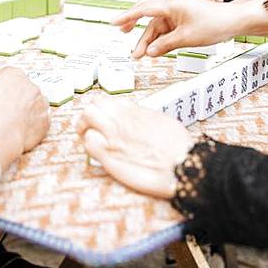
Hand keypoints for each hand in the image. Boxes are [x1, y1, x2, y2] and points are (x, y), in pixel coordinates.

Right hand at [0, 68, 49, 165]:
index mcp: (14, 74)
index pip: (7, 75)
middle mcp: (31, 86)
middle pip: (23, 90)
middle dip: (13, 98)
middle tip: (1, 109)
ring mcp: (41, 104)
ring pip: (34, 106)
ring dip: (25, 112)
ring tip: (10, 122)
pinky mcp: (45, 122)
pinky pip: (39, 123)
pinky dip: (31, 127)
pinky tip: (19, 132)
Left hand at [78, 97, 193, 198]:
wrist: (182, 166)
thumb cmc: (179, 147)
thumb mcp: (163, 121)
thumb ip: (145, 118)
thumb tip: (140, 120)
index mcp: (135, 111)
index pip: (109, 101)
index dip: (104, 109)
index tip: (105, 115)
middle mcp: (121, 120)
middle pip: (93, 106)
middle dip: (89, 115)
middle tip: (89, 125)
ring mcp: (113, 137)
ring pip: (86, 119)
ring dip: (84, 127)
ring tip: (87, 136)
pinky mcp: (109, 156)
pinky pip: (88, 144)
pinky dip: (89, 146)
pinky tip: (96, 151)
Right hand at [113, 0, 267, 57]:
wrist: (234, 20)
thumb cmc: (214, 25)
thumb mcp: (187, 38)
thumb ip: (166, 44)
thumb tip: (150, 52)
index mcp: (172, 4)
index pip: (143, 9)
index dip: (127, 17)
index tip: (114, 23)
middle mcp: (172, 5)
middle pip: (147, 12)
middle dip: (133, 23)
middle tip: (120, 32)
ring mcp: (178, 11)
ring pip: (156, 23)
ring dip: (148, 37)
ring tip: (138, 54)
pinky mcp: (183, 18)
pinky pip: (166, 27)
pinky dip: (159, 37)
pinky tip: (154, 48)